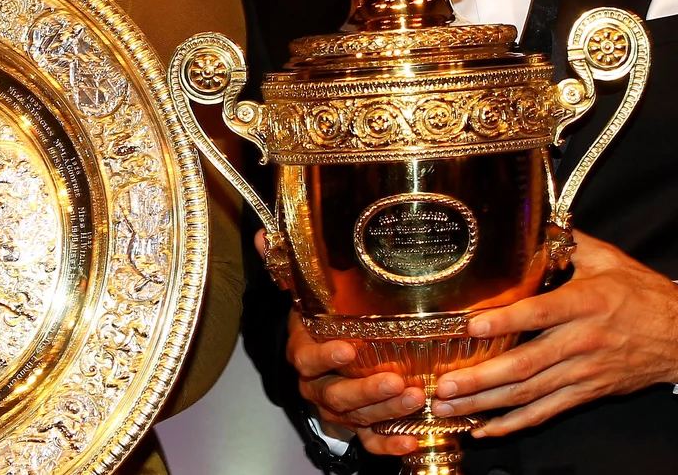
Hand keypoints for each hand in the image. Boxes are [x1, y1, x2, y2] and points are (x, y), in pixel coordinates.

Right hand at [255, 230, 421, 457]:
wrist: (327, 358)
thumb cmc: (322, 322)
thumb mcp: (308, 293)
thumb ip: (290, 267)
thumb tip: (262, 233)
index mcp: (303, 353)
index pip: (307, 358)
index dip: (325, 356)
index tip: (348, 348)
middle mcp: (317, 386)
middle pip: (335, 395)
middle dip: (366, 390)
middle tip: (396, 380)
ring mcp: (337, 409)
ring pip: (356, 418)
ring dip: (385, 412)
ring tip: (415, 399)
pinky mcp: (358, 427)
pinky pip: (370, 441)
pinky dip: (389, 444)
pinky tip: (412, 440)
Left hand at [430, 231, 677, 436]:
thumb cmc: (644, 294)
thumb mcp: (609, 259)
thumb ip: (569, 241)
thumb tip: (537, 219)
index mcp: (587, 303)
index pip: (541, 313)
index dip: (506, 321)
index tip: (472, 327)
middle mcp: (583, 340)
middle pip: (526, 364)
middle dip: (482, 379)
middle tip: (444, 386)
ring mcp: (585, 371)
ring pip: (530, 394)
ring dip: (487, 404)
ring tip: (450, 407)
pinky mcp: (588, 392)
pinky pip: (547, 412)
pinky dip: (515, 423)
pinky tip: (485, 429)